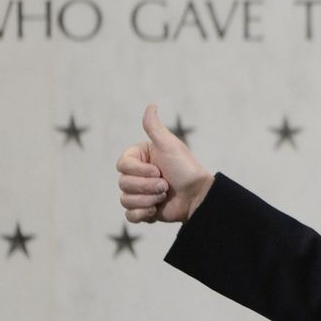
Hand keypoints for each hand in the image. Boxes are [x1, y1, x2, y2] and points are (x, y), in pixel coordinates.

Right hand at [116, 104, 213, 222]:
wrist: (198, 196)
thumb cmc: (186, 169)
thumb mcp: (170, 146)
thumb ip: (155, 128)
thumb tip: (151, 105)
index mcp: (139, 158)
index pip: (122, 165)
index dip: (139, 171)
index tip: (158, 171)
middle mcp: (137, 175)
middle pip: (123, 183)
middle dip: (147, 187)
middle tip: (165, 186)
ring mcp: (139, 193)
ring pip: (125, 200)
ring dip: (148, 200)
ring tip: (164, 196)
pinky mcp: (143, 210)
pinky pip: (129, 215)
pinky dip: (142, 214)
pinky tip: (156, 210)